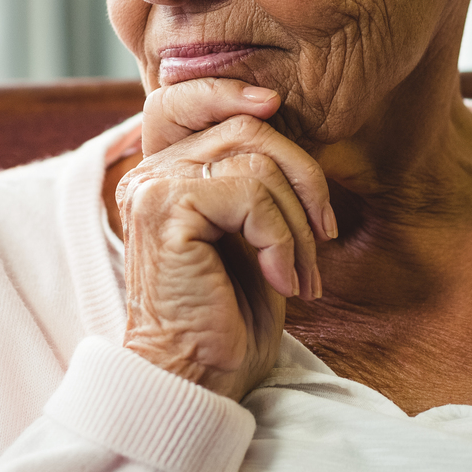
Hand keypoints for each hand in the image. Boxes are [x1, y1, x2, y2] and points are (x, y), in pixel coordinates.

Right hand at [117, 78, 336, 401]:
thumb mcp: (249, 233)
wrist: (198, 381)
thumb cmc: (229, 316)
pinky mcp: (165, 210)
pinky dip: (283, 240)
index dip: (232, 90)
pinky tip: (283, 283)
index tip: (275, 107)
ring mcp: (152, 187)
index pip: (191, 99)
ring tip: (302, 273)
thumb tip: (281, 120)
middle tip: (323, 237)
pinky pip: (251, 195)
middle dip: (304, 178)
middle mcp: (148, 171)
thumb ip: (251, 177)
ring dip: (299, 223)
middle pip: (246, 129)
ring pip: (257, 163)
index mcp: (163, 170)